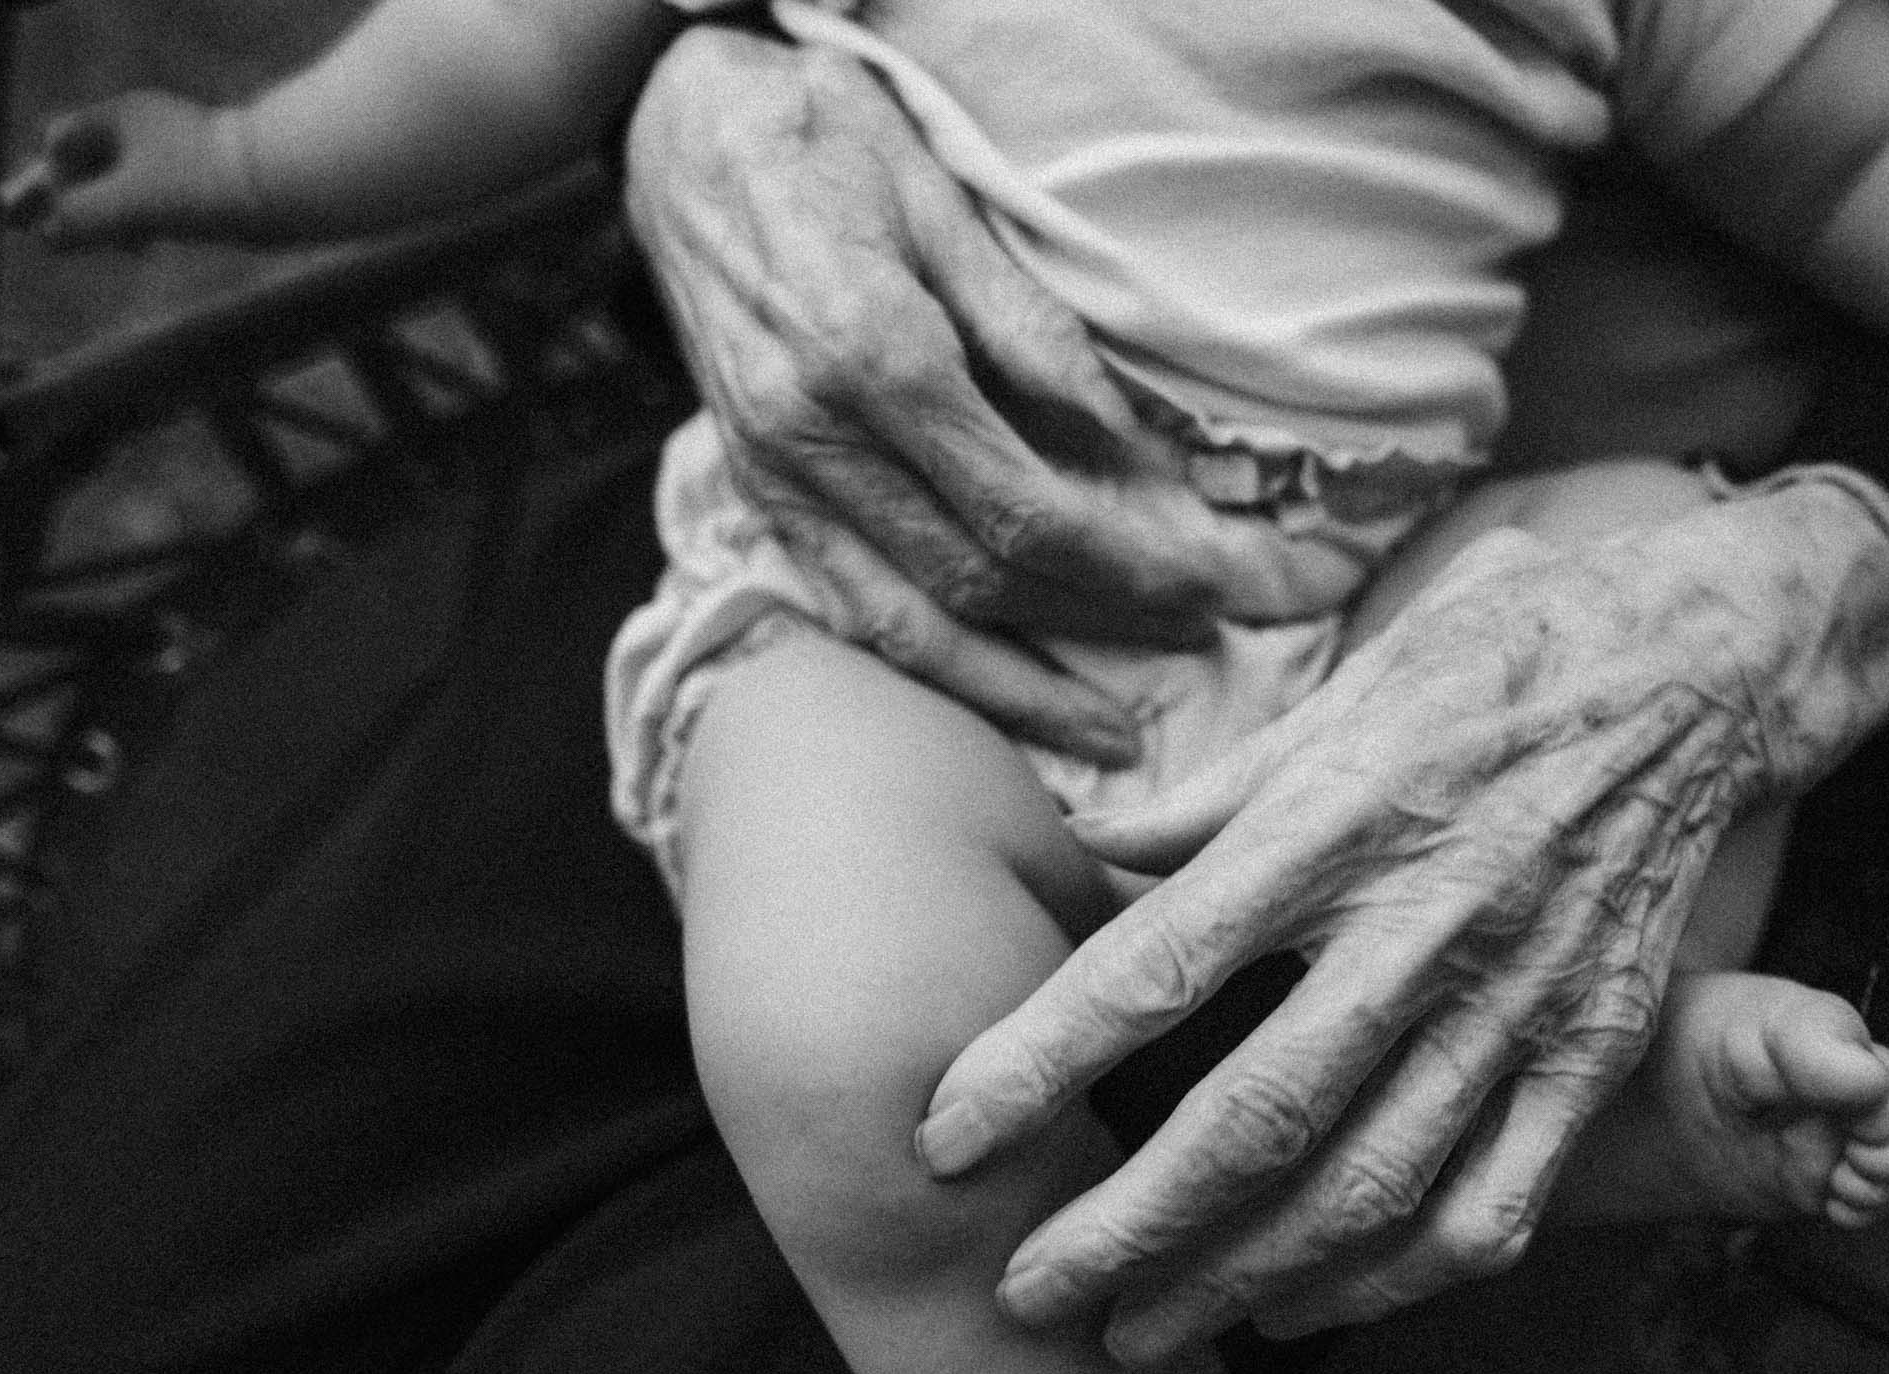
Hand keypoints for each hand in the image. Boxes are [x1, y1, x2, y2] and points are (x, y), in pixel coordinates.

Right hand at [1, 90, 247, 247]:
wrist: (288, 187)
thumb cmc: (203, 188)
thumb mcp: (128, 206)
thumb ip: (81, 219)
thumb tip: (48, 236)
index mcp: (122, 118)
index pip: (61, 142)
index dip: (43, 177)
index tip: (27, 214)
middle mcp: (147, 129)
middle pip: (88, 162)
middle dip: (58, 196)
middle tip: (18, 223)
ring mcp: (179, 154)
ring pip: (124, 184)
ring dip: (99, 214)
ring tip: (78, 244)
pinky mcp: (207, 183)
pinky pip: (157, 200)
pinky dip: (138, 222)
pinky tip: (137, 248)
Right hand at [626, 29, 1310, 765]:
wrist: (680, 130)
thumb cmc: (823, 138)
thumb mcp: (948, 205)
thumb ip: (1035, 338)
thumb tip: (1131, 452)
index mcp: (873, 356)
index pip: (1028, 508)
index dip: (1128, 562)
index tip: (1209, 581)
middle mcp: (813, 437)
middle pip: (981, 578)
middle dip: (1100, 623)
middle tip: (1195, 634)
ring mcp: (774, 476)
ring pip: (909, 627)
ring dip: (1019, 688)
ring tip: (1106, 729)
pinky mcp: (758, 492)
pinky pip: (851, 611)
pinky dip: (935, 667)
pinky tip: (1002, 691)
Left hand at [914, 481, 1888, 1360]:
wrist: (1698, 668)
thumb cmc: (1493, 661)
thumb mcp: (1343, 689)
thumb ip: (1211, 791)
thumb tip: (1084, 839)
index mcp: (1339, 817)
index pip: (1160, 960)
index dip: (1042, 1057)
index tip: (946, 1132)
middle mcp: (1426, 921)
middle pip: (1260, 1111)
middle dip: (1130, 1224)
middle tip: (1024, 1293)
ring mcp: (1521, 997)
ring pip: (1371, 1184)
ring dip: (1243, 1277)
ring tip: (1139, 1332)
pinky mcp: (1593, 1049)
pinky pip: (1494, 1201)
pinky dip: (1393, 1278)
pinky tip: (1305, 1303)